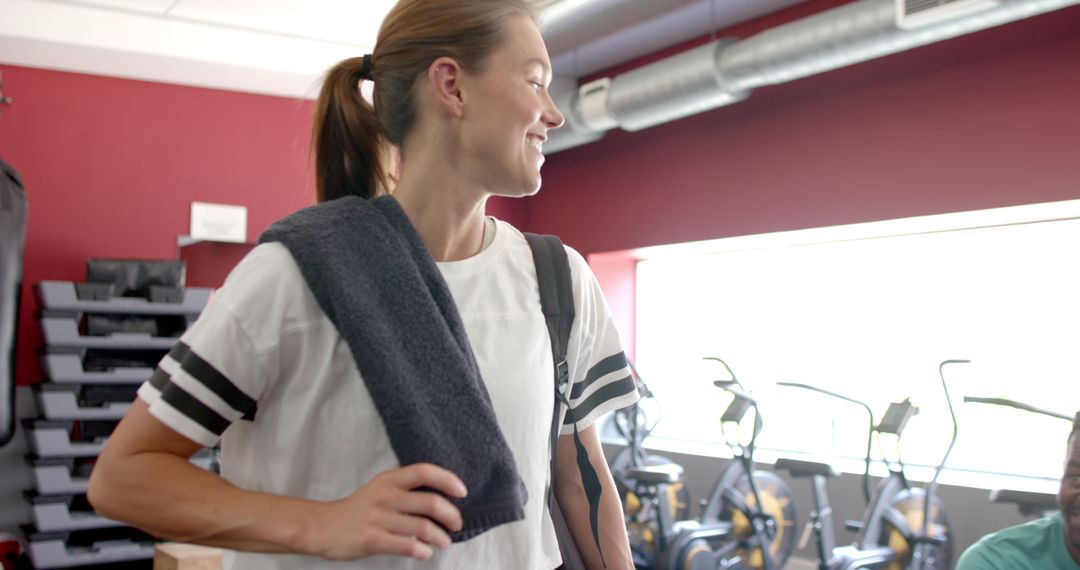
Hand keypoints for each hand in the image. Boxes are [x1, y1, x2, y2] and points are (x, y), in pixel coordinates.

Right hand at [311, 463, 466, 560]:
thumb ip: (405, 490)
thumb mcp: (379, 488)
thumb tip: (441, 499)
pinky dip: (422, 550)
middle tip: (457, 524)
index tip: (462, 491)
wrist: (323, 527)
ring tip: (444, 542)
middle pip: (430, 502)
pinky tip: (425, 552)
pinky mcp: (372, 539)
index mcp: (389, 480)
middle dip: (451, 515)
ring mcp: (378, 518)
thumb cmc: (357, 509)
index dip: (447, 480)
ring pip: (423, 527)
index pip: (424, 472)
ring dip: (440, 537)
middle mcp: (385, 496)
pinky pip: (407, 545)